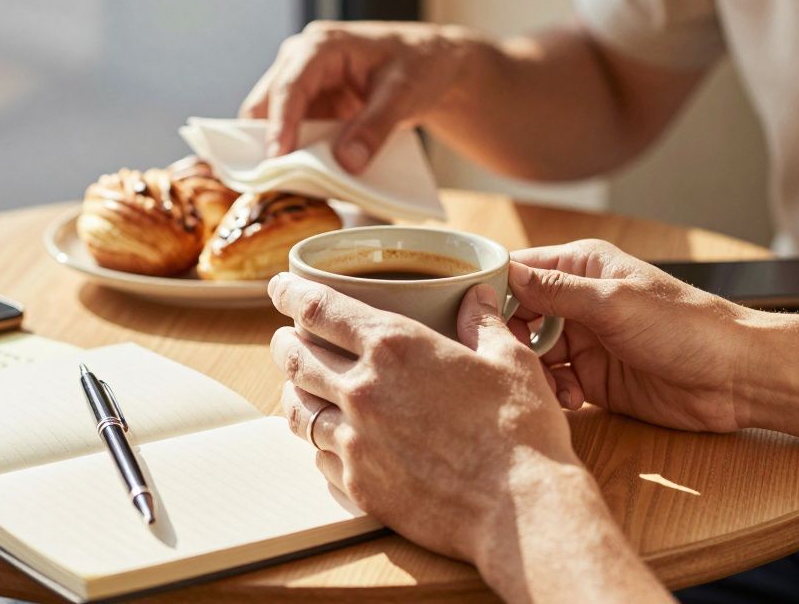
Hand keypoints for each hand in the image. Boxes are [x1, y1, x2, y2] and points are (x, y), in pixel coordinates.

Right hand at [240, 21, 488, 170]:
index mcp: (321, 46)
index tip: (277, 157)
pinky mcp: (310, 106)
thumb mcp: (403, 94)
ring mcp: (302, 84)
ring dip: (281, 151)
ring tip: (291, 184)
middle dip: (268, 140)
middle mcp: (301, 61)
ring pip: (272, 121)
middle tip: (276, 180)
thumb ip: (375, 128)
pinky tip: (308, 177)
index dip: (279, 123)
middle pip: (266, 103)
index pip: (290, 86)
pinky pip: (292, 133)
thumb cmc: (418, 64)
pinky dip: (297, 154)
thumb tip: (346, 163)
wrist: (431, 63)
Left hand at [266, 272, 579, 564]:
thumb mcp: (510, 360)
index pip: (319, 307)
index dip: (290, 292)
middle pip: (296, 357)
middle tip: (286, 337)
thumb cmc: (520, 429)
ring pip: (298, 409)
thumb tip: (478, 297)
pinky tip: (329, 439)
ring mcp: (354, 441)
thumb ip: (484, 323)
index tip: (279, 287)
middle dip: (285, 341)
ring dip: (294, 392)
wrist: (520, 509)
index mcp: (394, 345)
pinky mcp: (358, 486)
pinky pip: (318, 456)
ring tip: (299, 387)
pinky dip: (318, 442)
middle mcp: (362, 390)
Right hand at [509, 240, 758, 433]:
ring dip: (532, 371)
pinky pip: (557, 384)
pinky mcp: (596, 379)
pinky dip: (556, 393)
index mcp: (582, 268)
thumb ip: (556, 291)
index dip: (490, 290)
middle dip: (508, 338)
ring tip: (546, 383)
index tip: (468, 314)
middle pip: (518, 316)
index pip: (519, 270)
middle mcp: (579, 301)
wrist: (736, 377)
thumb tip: (505, 274)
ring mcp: (587, 341)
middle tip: (504, 358)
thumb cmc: (685, 326)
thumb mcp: (613, 303)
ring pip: (533, 354)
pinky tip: (572, 400)